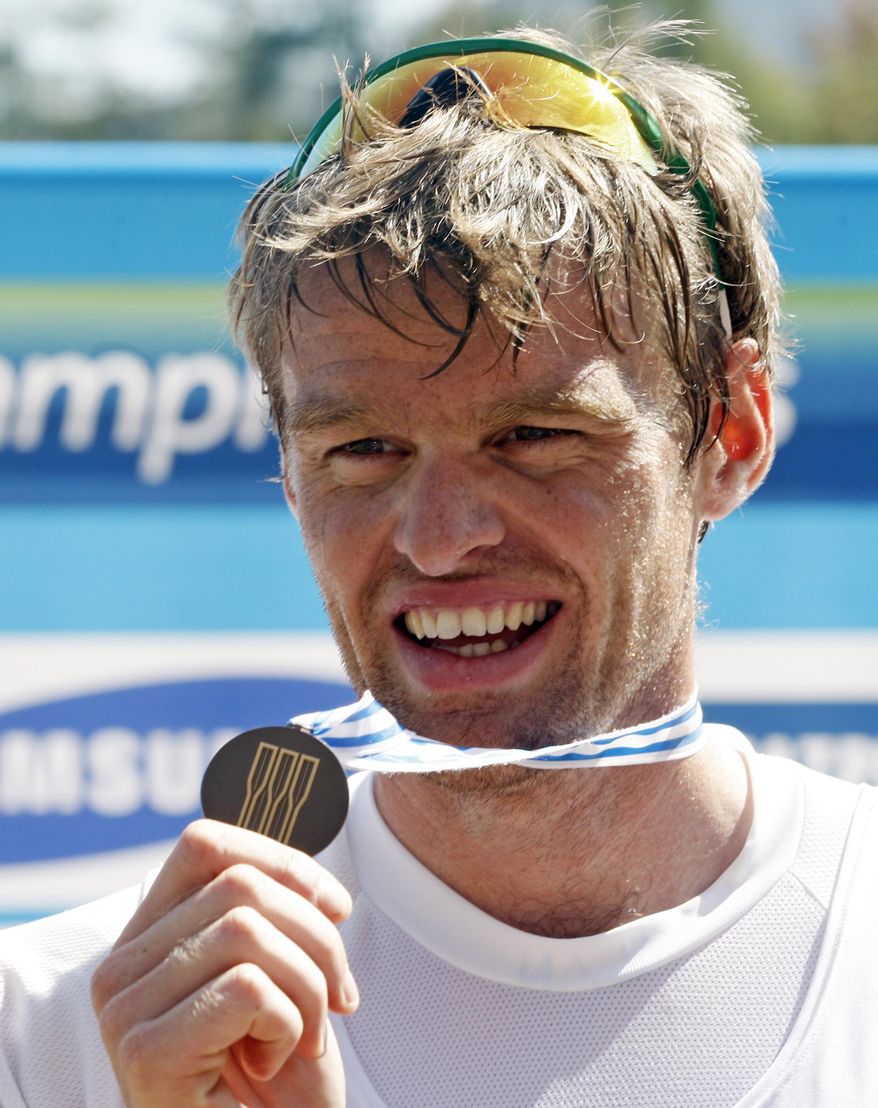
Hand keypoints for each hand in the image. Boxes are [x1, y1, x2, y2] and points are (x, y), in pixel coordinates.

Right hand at [91, 819, 357, 1106]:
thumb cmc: (270, 1083)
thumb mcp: (272, 979)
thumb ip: (265, 920)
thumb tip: (313, 880)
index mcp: (145, 939)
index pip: (205, 846)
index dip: (283, 862)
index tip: (336, 906)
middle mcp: (120, 968)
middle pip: (240, 887)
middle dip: (316, 937)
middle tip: (337, 997)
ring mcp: (124, 1010)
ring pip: (246, 931)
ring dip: (307, 986)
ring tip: (306, 1035)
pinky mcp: (146, 1052)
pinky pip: (247, 989)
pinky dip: (288, 1024)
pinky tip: (274, 1061)